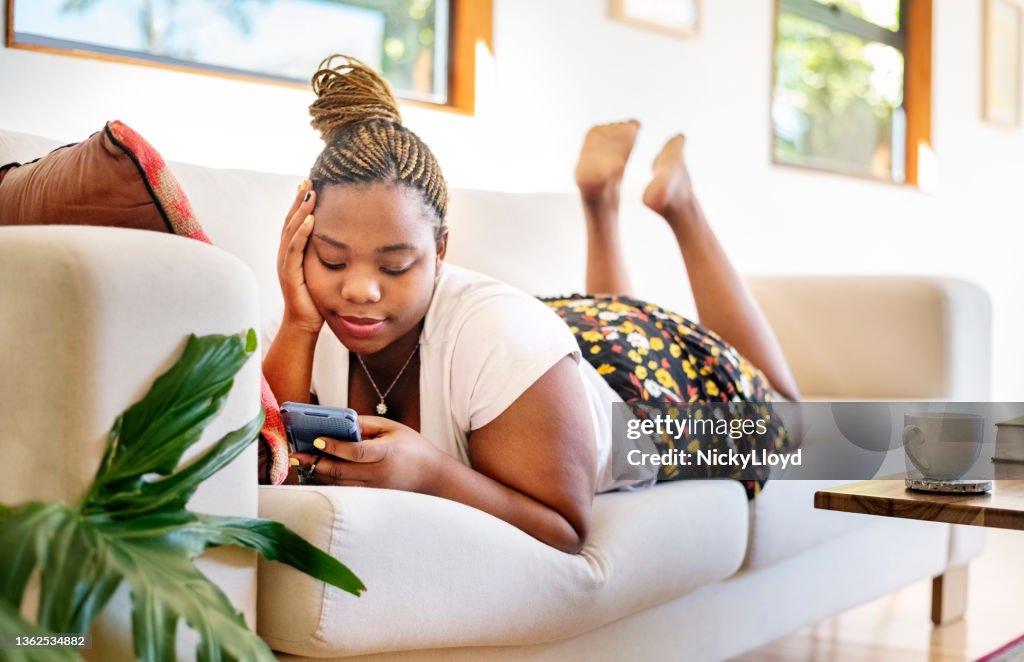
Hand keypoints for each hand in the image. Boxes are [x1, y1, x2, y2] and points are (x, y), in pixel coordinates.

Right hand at [277, 180, 322, 334]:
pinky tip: (309, 220)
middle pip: (290, 221)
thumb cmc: (316, 299)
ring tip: (310, 193)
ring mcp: (285, 264)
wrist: (304, 325)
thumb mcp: (322, 271)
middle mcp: (285, 255)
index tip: (310, 184)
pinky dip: (301, 233)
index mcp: (292, 253)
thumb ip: (325, 254)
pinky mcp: (289, 275)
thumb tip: (342, 239)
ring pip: (290, 231)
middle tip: (307, 179)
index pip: (295, 222)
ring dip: (300, 211)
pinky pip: (294, 250)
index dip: (300, 203)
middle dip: (298, 200)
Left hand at [290, 416, 443, 491]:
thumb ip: (364, 424)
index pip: (358, 452)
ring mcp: (375, 489)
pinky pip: (344, 490)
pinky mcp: (371, 497)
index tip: (317, 440)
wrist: (430, 475)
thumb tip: (336, 421)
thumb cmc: (410, 446)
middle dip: (315, 463)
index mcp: (387, 453)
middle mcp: (380, 474)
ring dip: (317, 473)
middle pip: (342, 471)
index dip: (336, 447)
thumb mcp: (391, 428)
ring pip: (339, 484)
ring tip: (299, 463)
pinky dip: (327, 481)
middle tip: (295, 455)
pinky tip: (315, 472)